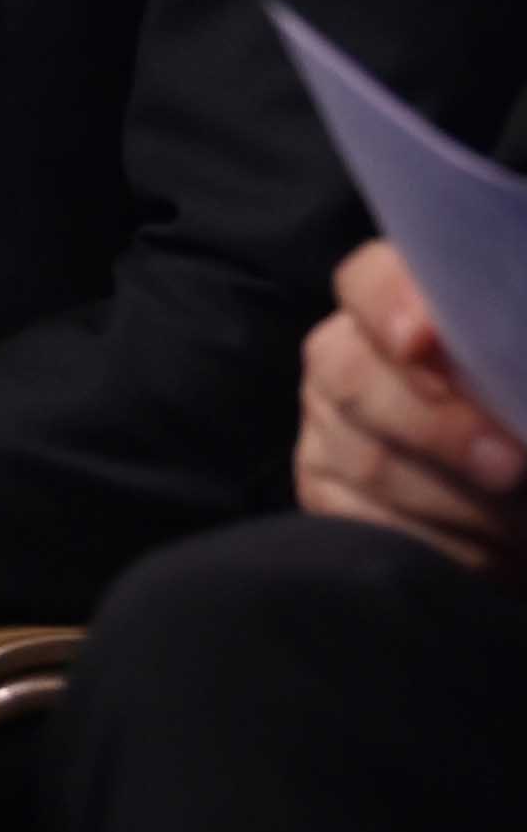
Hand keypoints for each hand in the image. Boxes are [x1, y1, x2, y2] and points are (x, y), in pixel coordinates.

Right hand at [300, 237, 523, 573]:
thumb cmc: (521, 419)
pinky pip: (366, 524)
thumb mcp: (518, 382)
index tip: (425, 339)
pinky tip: (486, 547)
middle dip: (438, 427)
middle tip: (511, 465)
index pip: (367, 284)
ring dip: (459, 501)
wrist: (519, 492)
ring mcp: (326, 428)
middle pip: (353, 376)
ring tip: (517, 518)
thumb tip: (517, 387)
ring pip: (366, 460)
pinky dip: (440, 545)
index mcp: (396, 308)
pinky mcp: (324, 494)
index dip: (389, 305)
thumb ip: (510, 366)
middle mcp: (343, 358)